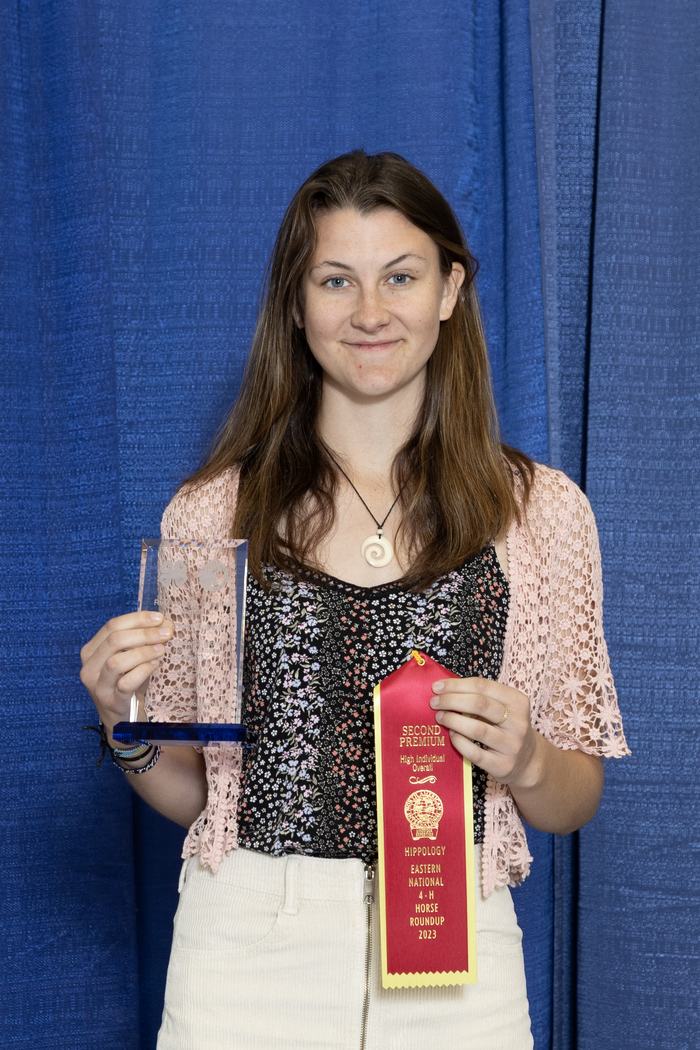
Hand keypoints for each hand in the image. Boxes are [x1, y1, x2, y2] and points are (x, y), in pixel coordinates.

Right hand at [80, 611, 173, 726]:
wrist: (122, 718)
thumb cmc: (127, 682)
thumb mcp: (129, 658)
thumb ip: (141, 640)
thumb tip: (165, 623)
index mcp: (91, 651)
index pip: (111, 626)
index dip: (137, 619)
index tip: (160, 618)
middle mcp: (89, 667)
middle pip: (114, 640)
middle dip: (144, 634)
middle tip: (166, 633)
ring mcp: (97, 686)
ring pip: (117, 662)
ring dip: (143, 652)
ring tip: (161, 650)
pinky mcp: (110, 701)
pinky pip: (126, 683)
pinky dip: (143, 671)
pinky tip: (155, 665)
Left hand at [429, 677, 539, 788]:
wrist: (527, 761)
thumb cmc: (506, 727)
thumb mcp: (504, 708)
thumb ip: (481, 697)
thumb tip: (444, 689)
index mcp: (517, 701)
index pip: (483, 686)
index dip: (456, 685)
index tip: (437, 687)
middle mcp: (517, 722)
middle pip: (480, 704)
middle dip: (451, 700)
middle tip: (434, 702)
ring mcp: (511, 745)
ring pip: (477, 729)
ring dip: (453, 720)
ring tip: (440, 717)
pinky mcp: (502, 765)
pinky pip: (475, 752)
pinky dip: (459, 742)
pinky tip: (451, 735)